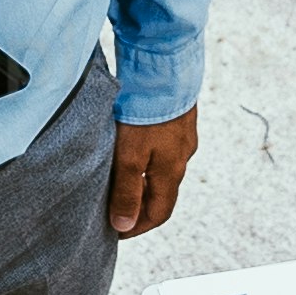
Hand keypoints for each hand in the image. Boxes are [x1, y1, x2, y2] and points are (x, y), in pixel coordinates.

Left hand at [106, 108, 200, 241]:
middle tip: (113, 207)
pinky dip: (146, 157)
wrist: (164, 62)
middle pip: (161, 192)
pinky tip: (130, 146)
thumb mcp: (130, 155)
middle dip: (139, 205)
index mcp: (172, 170)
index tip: (117, 232)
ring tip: (117, 177)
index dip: (138, 227)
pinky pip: (162, 147)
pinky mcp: (177, 117)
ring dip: (141, 179)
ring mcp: (182, 135)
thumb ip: (126, 191)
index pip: (159, 213)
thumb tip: (123, 226)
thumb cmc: (146, 109)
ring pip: (162, 168)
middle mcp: (182, 155)